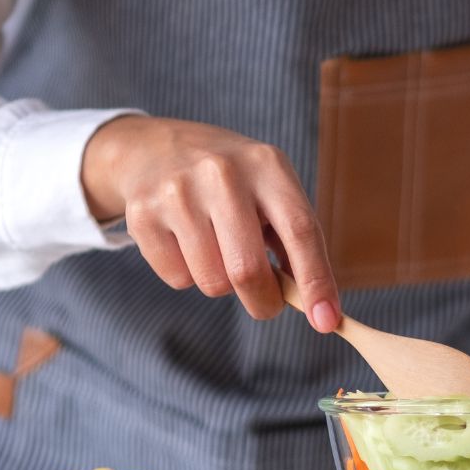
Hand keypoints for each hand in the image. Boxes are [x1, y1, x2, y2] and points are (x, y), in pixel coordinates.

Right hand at [81, 115, 340, 331]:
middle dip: (264, 302)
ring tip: (219, 251)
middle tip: (267, 305)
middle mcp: (223, 173)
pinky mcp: (142, 214)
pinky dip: (190, 276)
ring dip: (223, 284)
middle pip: (248, 269)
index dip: (316, 280)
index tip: (327, 320)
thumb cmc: (233, 182)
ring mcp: (178, 192)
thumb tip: (316, 303)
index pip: (300, 230)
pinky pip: (178, 279)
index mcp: (267, 164)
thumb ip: (293, 241)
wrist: (157, 149)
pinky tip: (187, 243)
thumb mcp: (271, 190)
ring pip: (212, 282)